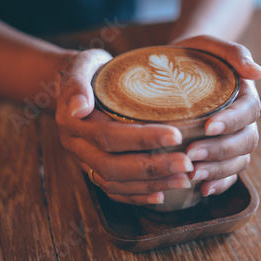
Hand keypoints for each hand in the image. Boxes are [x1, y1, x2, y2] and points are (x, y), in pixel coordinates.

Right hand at [55, 49, 193, 205]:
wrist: (76, 82)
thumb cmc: (88, 70)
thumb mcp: (81, 65)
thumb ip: (76, 83)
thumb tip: (79, 108)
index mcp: (73, 122)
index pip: (109, 135)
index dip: (143, 138)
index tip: (176, 136)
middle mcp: (76, 146)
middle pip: (113, 165)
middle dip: (152, 168)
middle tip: (187, 164)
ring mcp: (84, 161)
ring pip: (114, 182)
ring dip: (150, 184)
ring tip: (183, 180)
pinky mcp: (92, 169)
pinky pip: (112, 190)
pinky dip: (136, 196)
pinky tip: (161, 195)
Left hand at [173, 35, 260, 196]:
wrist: (177, 67)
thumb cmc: (193, 54)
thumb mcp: (209, 45)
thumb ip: (235, 53)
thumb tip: (259, 73)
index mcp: (244, 95)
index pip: (248, 111)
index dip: (232, 122)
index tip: (208, 127)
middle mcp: (242, 120)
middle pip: (246, 141)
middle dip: (220, 151)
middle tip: (192, 155)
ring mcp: (233, 138)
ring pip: (239, 161)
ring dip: (218, 170)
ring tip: (193, 175)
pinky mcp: (220, 153)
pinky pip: (229, 174)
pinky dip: (219, 183)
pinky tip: (202, 190)